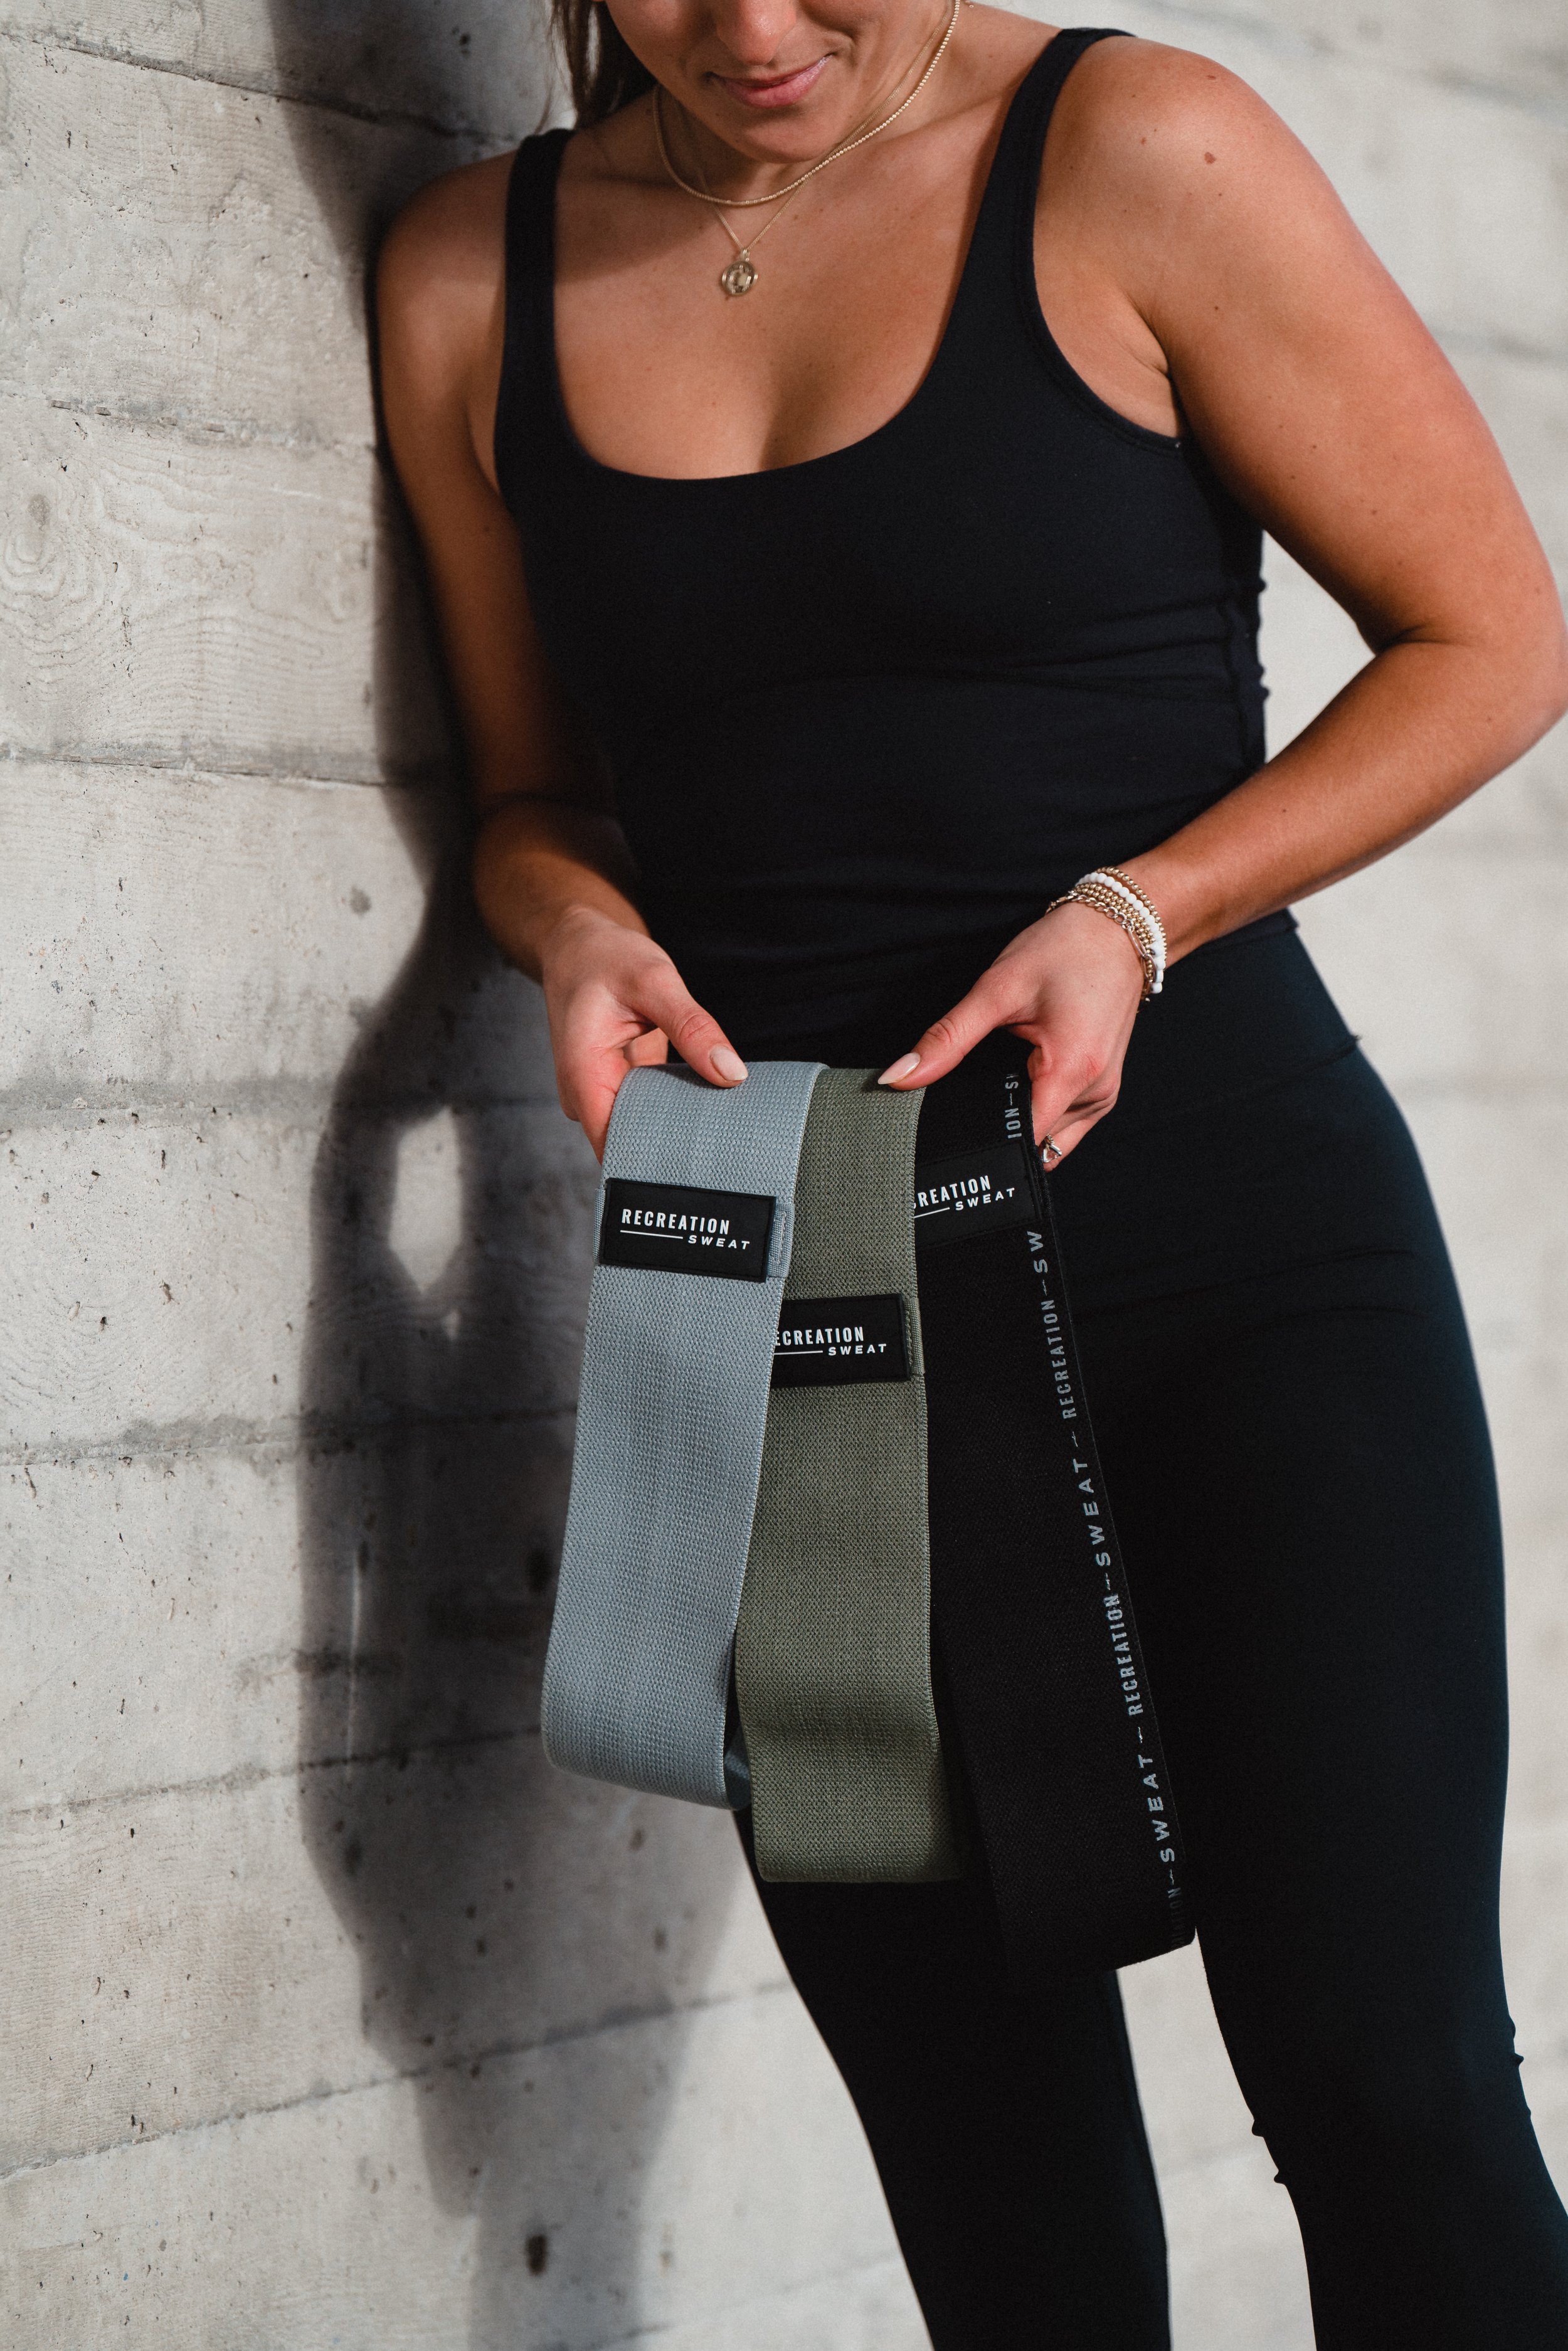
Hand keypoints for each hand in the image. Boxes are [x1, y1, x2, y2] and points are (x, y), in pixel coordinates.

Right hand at [538, 906, 747, 1159]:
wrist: (578, 946)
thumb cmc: (605, 957)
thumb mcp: (654, 980)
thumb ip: (692, 1027)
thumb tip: (732, 1073)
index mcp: (583, 1074)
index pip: (614, 1146)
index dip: (653, 1166)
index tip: (700, 1174)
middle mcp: (586, 1093)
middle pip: (631, 1144)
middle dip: (675, 1151)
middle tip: (728, 1152)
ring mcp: (602, 1092)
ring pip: (643, 1129)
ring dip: (679, 1128)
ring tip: (725, 1131)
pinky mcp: (621, 1086)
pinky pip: (650, 1110)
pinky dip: (678, 1107)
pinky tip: (710, 1106)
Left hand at [877, 900, 1145, 1158]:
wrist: (1116, 930)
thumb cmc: (1066, 950)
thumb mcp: (997, 990)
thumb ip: (948, 1038)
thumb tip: (900, 1077)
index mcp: (1072, 1072)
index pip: (1021, 1142)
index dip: (982, 1141)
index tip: (952, 1131)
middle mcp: (1095, 1094)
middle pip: (1034, 1146)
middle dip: (998, 1134)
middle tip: (970, 1097)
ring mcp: (1103, 1096)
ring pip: (1051, 1142)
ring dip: (1021, 1124)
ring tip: (998, 1083)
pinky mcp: (1102, 1089)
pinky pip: (1065, 1124)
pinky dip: (1038, 1112)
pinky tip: (1021, 1081)